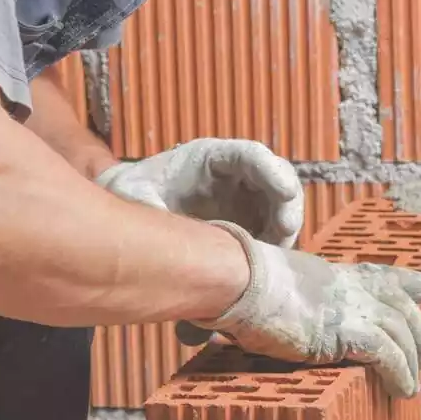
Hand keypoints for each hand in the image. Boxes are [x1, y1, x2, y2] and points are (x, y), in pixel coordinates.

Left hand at [94, 138, 303, 247]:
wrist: (132, 204)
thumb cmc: (134, 192)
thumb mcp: (134, 196)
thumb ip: (148, 205)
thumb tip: (163, 229)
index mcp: (209, 157)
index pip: (250, 156)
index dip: (272, 171)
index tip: (286, 193)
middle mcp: (234, 174)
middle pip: (276, 178)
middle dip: (287, 203)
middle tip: (286, 231)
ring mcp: (245, 197)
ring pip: (280, 205)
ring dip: (285, 227)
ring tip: (277, 253)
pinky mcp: (248, 220)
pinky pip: (272, 228)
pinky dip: (275, 244)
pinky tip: (266, 264)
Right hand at [193, 221, 420, 397]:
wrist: (238, 280)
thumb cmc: (235, 286)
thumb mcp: (261, 289)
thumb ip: (267, 303)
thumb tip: (220, 326)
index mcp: (329, 274)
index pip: (378, 275)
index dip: (408, 283)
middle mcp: (347, 287)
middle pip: (400, 305)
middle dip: (420, 331)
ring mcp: (351, 307)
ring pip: (400, 332)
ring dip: (412, 361)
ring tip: (414, 386)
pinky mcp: (348, 331)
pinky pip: (387, 355)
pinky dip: (400, 374)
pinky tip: (401, 391)